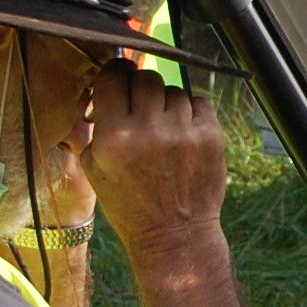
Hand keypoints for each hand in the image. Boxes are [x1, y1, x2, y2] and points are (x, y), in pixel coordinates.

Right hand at [79, 65, 228, 256]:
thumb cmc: (129, 202)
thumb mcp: (94, 166)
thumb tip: (106, 84)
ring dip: (166, 102)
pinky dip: (190, 111)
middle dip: (140, 87)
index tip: (117, 76)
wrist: (174, 233)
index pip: (112, 79)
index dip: (114, 73)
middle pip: (146, 78)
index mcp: (114, 138)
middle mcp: (150, 131)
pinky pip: (199, 102)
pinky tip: (182, 131)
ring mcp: (184, 133)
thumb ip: (96, 124)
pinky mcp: (212, 137)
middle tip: (140, 104)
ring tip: (162, 126)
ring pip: (173, 90)